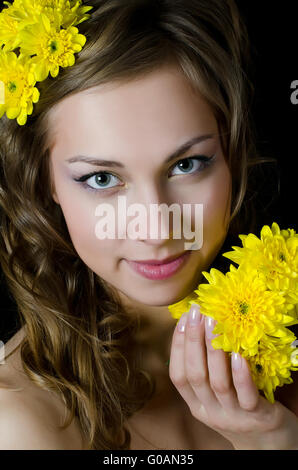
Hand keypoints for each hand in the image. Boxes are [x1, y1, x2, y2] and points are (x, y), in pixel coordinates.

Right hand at [169, 303, 297, 449]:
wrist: (269, 442)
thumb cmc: (241, 408)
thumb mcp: (218, 394)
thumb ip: (208, 370)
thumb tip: (200, 328)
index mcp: (197, 405)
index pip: (178, 375)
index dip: (178, 346)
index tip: (183, 319)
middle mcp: (210, 412)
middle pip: (195, 376)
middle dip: (193, 341)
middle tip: (196, 312)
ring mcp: (233, 416)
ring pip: (217, 383)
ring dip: (213, 350)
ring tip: (214, 322)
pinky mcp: (257, 417)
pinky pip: (246, 396)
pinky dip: (240, 375)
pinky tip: (238, 354)